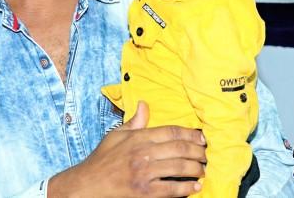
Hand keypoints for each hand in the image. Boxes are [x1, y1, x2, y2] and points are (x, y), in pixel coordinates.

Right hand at [48, 101, 206, 196]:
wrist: (88, 185)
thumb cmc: (102, 160)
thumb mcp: (116, 135)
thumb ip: (134, 122)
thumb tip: (144, 105)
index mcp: (138, 137)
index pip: (171, 131)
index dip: (190, 133)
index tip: (201, 137)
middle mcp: (143, 153)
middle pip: (179, 148)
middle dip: (198, 151)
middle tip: (206, 154)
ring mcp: (144, 173)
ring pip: (179, 168)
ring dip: (196, 169)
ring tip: (203, 169)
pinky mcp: (145, 192)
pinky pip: (172, 189)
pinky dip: (186, 188)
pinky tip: (195, 187)